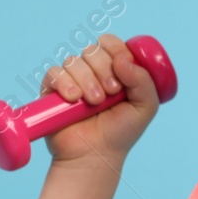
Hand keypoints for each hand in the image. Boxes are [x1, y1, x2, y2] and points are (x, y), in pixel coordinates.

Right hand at [40, 33, 159, 168]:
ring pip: (74, 61)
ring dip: (87, 80)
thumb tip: (123, 60)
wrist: (95, 155)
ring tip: (94, 102)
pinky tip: (74, 99)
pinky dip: (64, 83)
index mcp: (114, 69)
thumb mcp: (145, 106)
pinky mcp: (52, 90)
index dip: (116, 51)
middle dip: (103, 69)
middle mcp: (92, 71)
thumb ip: (144, 80)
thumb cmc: (120, 132)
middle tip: (110, 93)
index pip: (110, 43)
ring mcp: (71, 79)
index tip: (123, 71)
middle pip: (92, 49)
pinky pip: (54, 73)